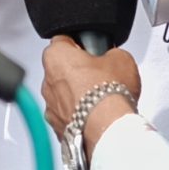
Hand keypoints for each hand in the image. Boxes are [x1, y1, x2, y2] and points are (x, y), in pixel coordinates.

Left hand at [40, 36, 142, 156]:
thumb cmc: (110, 92)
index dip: (80, 44)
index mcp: (56, 56)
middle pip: (60, 70)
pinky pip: (66, 116)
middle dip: (77, 72)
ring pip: (62, 95)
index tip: (91, 51)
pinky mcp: (56, 127)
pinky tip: (95, 116)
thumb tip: (112, 58)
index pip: (63, 41)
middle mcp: (47, 81)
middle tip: (99, 76)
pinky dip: (77, 116)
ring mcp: (50, 106)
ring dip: (76, 96)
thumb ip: (110, 53)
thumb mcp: (121, 57)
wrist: (109, 128)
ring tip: (100, 100)